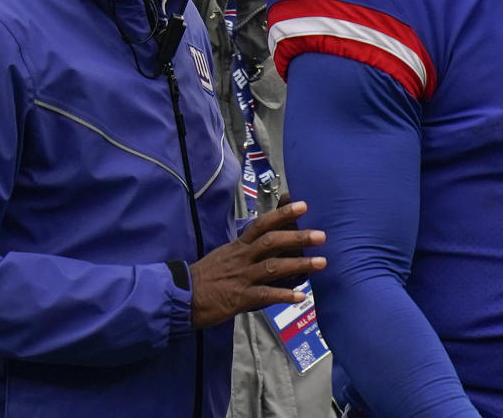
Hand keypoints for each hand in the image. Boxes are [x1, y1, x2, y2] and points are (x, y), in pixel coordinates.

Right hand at [188, 200, 325, 328]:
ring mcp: (241, 277)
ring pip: (273, 267)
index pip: (262, 224)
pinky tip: (300, 296)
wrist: (181, 297)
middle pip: (271, 242)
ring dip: (299, 265)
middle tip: (322, 235)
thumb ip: (248, 248)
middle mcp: (242, 258)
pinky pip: (264, 295)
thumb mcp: (225, 255)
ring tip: (321, 263)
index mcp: (238, 246)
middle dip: (298, 237)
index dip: (282, 214)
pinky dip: (283, 295)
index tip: (303, 205)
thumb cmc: (206, 276)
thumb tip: (271, 240)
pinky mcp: (238, 298)